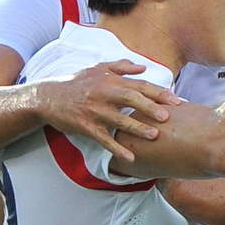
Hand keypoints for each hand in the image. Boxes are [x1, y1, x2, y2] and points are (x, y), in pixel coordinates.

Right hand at [37, 61, 176, 163]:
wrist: (48, 97)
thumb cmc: (76, 83)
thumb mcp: (98, 69)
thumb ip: (122, 66)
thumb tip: (143, 67)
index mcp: (111, 80)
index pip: (140, 85)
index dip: (159, 93)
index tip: (176, 100)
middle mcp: (104, 94)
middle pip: (132, 100)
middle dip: (151, 108)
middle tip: (168, 117)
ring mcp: (95, 111)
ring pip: (119, 120)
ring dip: (137, 128)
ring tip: (154, 135)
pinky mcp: (86, 126)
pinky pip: (104, 139)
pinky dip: (117, 149)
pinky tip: (130, 158)